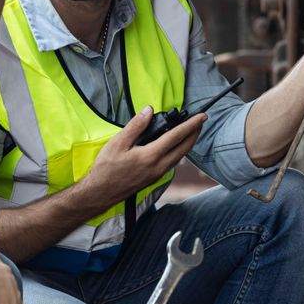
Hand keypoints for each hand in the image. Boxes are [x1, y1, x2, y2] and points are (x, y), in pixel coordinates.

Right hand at [83, 107, 205, 204]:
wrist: (101, 193)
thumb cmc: (107, 168)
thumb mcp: (118, 143)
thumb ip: (136, 126)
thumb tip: (149, 111)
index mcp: (151, 156)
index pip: (176, 136)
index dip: (191, 125)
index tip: (202, 116)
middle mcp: (159, 166)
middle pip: (184, 148)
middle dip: (195, 133)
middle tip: (201, 121)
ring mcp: (158, 174)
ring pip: (180, 156)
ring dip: (188, 142)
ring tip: (191, 130)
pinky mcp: (155, 178)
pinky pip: (173, 162)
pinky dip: (179, 151)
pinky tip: (175, 145)